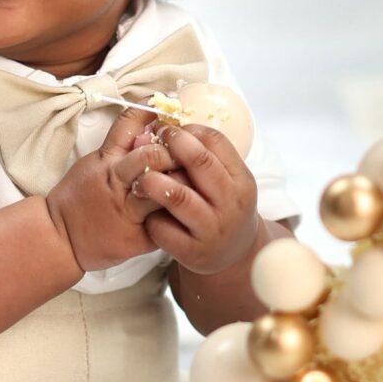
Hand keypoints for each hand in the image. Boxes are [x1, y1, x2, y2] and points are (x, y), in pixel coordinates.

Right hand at [45, 105, 176, 275]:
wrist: (61, 239)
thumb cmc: (78, 199)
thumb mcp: (93, 164)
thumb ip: (120, 148)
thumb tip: (151, 128)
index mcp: (105, 161)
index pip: (128, 124)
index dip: (150, 109)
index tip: (169, 98)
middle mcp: (117, 182)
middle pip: (151, 156)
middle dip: (174, 149)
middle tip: (190, 145)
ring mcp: (129, 210)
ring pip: (163, 189)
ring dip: (182, 180)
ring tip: (195, 177)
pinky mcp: (139, 236)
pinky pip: (166, 220)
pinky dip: (178, 211)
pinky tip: (189, 207)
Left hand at [137, 123, 259, 274]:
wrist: (233, 256)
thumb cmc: (223, 208)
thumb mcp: (227, 181)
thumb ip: (205, 156)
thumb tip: (167, 125)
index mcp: (242, 181)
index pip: (216, 142)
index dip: (187, 130)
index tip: (168, 127)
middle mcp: (231, 204)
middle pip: (200, 163)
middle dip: (171, 145)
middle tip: (152, 139)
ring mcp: (211, 230)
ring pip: (178, 196)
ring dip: (153, 181)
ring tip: (141, 177)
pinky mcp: (191, 252)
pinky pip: (163, 228)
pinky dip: (149, 216)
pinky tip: (145, 211)